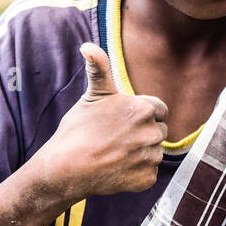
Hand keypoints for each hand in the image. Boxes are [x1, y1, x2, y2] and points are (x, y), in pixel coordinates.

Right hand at [33, 43, 168, 200]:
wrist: (66, 168)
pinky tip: (116, 170)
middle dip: (142, 134)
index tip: (125, 121)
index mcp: (144, 108)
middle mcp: (153, 132)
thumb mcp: (92, 95)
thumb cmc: (77, 129)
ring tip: (114, 154)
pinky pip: (148, 174)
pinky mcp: (147, 179)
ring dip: (140, 154)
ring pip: (153, 153)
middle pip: (158, 131)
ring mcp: (151, 157)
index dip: (142, 115)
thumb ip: (99, 68)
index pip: (159, 110)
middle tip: (115, 138)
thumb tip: (88, 46)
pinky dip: (135, 174)